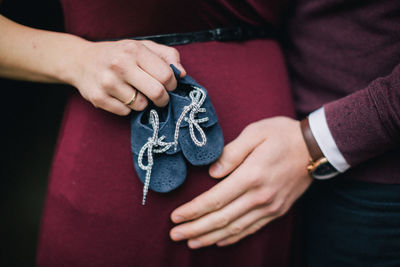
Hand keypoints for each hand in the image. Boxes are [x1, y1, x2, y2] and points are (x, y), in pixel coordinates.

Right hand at [68, 39, 185, 114]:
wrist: (81, 61)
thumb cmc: (119, 54)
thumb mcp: (142, 47)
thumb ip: (166, 55)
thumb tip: (181, 73)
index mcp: (134, 50)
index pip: (167, 75)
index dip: (173, 84)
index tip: (169, 85)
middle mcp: (120, 65)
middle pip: (157, 93)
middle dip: (163, 99)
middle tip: (160, 97)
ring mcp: (108, 83)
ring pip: (141, 105)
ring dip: (142, 102)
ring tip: (134, 92)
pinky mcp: (99, 98)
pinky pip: (126, 112)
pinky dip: (128, 108)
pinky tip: (120, 96)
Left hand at [169, 116, 311, 247]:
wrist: (315, 147)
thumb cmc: (282, 135)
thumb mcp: (255, 133)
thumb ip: (231, 152)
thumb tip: (212, 172)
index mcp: (252, 175)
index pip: (215, 199)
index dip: (193, 210)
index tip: (175, 217)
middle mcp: (260, 196)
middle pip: (221, 219)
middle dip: (195, 229)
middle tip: (174, 235)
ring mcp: (270, 207)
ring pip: (235, 228)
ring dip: (210, 237)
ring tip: (191, 243)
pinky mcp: (277, 210)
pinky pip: (251, 229)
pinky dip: (233, 237)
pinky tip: (219, 241)